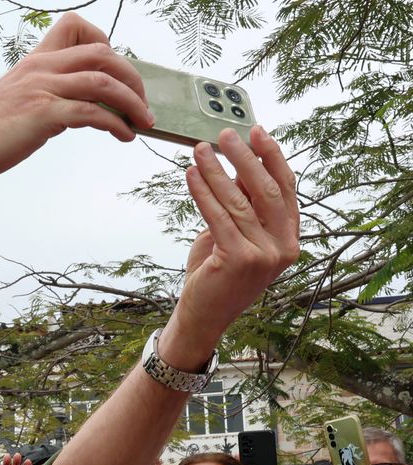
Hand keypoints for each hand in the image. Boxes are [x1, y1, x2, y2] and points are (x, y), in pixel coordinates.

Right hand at [0, 12, 151, 187]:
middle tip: (143, 103)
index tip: (115, 73)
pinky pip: (93, 113)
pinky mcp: (42, 116)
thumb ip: (47, 98)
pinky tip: (124, 137)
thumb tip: (77, 110)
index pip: (76, 27)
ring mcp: (41, 90)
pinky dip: (116, 124)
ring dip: (132, 102)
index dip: (105, 43)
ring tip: (143, 122)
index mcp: (33, 61)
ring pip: (104, 81)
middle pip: (102, 54)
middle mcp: (40, 69)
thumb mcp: (17, 104)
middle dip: (132, 78)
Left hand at [160, 127, 299, 366]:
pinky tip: (190, 174)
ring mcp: (264, 255)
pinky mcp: (239, 259)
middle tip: (225, 133)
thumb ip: (243, 206)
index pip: (285, 189)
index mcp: (289, 239)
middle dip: (245, 157)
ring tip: (200, 149)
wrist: (203, 315)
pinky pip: (218, 216)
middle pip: (266, 190)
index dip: (272, 157)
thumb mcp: (235, 235)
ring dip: (217, 171)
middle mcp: (284, 248)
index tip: (257, 132)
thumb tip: (238, 162)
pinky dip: (202, 191)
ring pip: (239, 201)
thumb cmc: (216, 273)